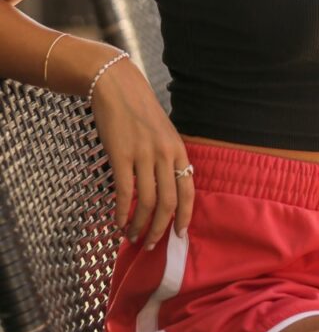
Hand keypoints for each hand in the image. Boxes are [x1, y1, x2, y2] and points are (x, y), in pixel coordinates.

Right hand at [91, 57, 193, 249]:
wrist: (117, 86)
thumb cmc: (140, 110)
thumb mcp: (163, 132)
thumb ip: (167, 158)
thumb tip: (167, 190)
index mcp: (178, 149)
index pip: (188, 191)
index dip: (184, 217)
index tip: (179, 234)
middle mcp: (164, 154)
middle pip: (168, 202)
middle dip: (160, 229)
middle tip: (152, 245)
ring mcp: (143, 155)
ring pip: (146, 202)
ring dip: (139, 225)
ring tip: (132, 237)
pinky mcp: (121, 155)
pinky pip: (124, 192)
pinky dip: (122, 212)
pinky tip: (118, 223)